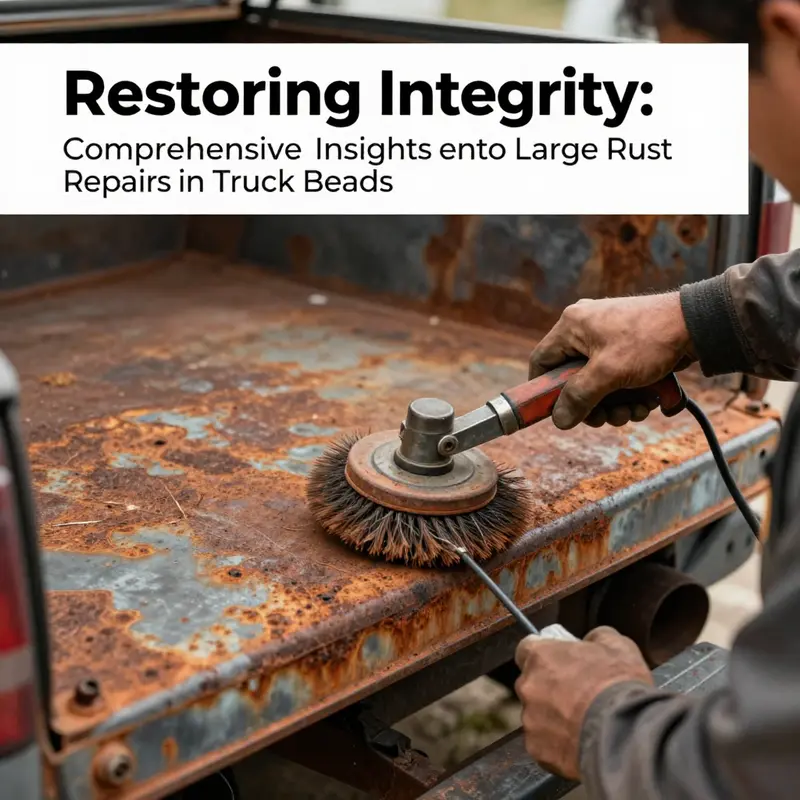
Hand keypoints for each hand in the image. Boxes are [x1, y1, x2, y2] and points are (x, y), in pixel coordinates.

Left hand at [514, 626, 652, 778]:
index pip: (526, 649)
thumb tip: (590, 640)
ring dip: (552, 718)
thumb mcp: (617, 645)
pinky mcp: (537, 750)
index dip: (542, 655)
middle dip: (548, 688)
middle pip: (531, 684)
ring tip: (581, 724)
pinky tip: (580, 744)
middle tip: (576, 696)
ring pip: (536, 716)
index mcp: (540, 656)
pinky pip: (543, 744)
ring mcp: (530, 720)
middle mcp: (527, 686)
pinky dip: (557, 744)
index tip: (558, 662)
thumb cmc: (617, 683)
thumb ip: (596, 637)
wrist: (624, 734)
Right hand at [529, 293, 694, 429]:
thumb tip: (558, 420)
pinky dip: (629, 394)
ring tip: (636, 410)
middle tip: (607, 418)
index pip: (541, 362)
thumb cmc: (650, 340)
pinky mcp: (627, 347)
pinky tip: (648, 400)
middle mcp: (585, 329)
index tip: (557, 412)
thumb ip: (579, 397)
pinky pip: (617, 378)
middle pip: (572, 379)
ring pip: (597, 383)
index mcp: (571, 326)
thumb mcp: (609, 372)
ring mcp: (607, 338)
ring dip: (614, 405)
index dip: (544, 391)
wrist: (697, 324)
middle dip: (591, 405)